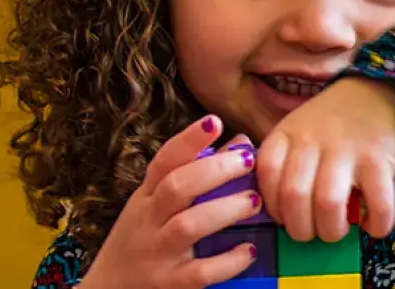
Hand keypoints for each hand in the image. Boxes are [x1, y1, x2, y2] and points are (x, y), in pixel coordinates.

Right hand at [77, 115, 262, 288]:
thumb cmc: (141, 241)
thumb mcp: (157, 206)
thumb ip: (195, 174)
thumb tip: (239, 143)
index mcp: (146, 197)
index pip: (164, 161)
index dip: (188, 140)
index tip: (214, 122)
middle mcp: (148, 221)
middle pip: (176, 188)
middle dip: (213, 171)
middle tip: (248, 161)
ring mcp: (157, 253)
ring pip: (187, 226)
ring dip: (224, 210)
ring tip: (253, 200)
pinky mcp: (169, 283)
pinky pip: (199, 272)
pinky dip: (226, 261)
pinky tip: (248, 250)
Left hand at [255, 77, 394, 242]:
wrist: (372, 92)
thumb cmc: (328, 124)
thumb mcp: (295, 131)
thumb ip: (284, 164)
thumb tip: (285, 216)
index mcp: (286, 134)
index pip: (266, 175)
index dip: (274, 206)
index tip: (286, 218)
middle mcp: (312, 140)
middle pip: (294, 195)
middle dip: (301, 229)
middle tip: (312, 232)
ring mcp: (346, 149)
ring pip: (328, 203)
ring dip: (331, 230)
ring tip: (337, 231)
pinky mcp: (379, 159)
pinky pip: (377, 202)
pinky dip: (376, 224)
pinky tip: (371, 226)